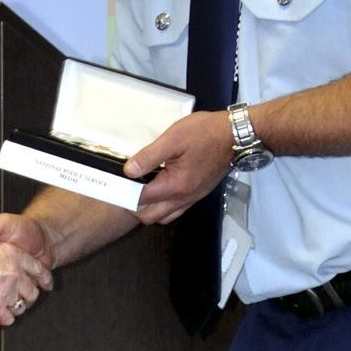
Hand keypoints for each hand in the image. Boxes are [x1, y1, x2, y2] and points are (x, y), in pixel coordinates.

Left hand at [123, 110, 230, 225]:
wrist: (235, 136)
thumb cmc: (206, 133)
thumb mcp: (173, 139)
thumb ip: (149, 156)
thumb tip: (129, 170)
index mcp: (176, 185)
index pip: (141, 199)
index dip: (125, 193)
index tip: (115, 185)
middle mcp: (184, 197)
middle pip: (150, 217)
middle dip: (133, 208)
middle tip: (124, 191)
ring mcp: (192, 198)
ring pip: (164, 217)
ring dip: (149, 210)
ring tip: (139, 192)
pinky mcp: (198, 194)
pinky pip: (176, 210)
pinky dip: (163, 208)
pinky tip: (159, 192)